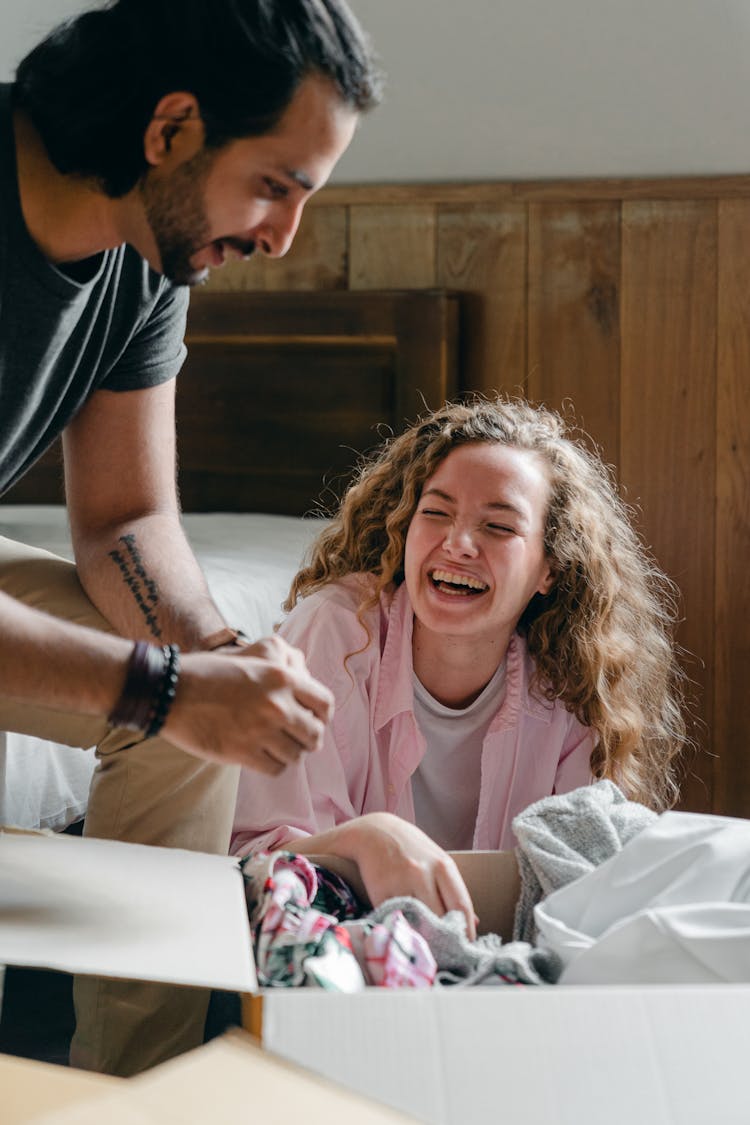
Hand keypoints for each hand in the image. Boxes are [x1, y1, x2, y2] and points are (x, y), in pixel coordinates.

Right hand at [163, 635, 333, 774]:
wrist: (171, 690)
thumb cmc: (208, 672)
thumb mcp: (252, 662)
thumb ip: (282, 678)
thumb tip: (304, 700)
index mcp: (282, 677)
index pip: (325, 703)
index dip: (322, 715)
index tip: (314, 720)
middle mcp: (277, 704)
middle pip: (314, 734)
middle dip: (308, 739)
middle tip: (296, 739)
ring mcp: (261, 730)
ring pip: (295, 755)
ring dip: (288, 754)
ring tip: (274, 747)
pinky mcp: (243, 753)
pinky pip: (275, 769)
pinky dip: (272, 765)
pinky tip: (261, 756)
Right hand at [343, 812, 476, 939]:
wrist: (374, 832)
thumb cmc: (411, 848)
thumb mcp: (437, 861)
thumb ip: (453, 890)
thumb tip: (474, 921)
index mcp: (442, 866)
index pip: (462, 905)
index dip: (467, 930)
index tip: (467, 946)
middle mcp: (422, 873)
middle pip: (440, 917)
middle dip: (445, 938)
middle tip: (447, 952)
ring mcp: (400, 882)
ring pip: (417, 921)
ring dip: (423, 937)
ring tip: (428, 947)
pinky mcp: (380, 892)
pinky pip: (395, 919)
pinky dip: (402, 929)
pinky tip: (406, 934)